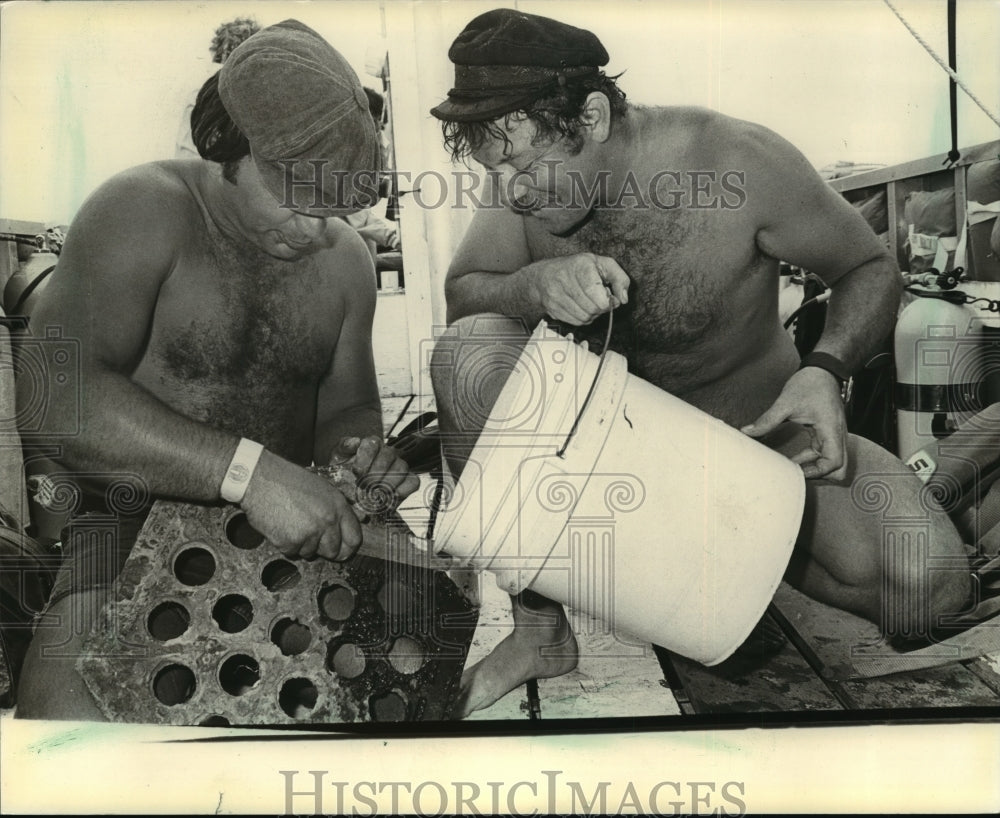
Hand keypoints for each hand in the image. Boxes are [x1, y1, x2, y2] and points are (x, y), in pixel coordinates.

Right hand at [240, 450, 361, 560]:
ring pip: (311, 553)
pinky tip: (281, 526)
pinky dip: (286, 545)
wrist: (260, 480)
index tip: (342, 551)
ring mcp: (310, 533)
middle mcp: (327, 521)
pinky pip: (292, 553)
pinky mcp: (291, 542)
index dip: (348, 548)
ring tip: (292, 523)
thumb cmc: (289, 481)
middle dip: (323, 548)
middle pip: (333, 551)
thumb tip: (356, 522)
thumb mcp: (322, 488)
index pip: (354, 539)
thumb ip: (338, 508)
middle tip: (310, 536)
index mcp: (338, 506)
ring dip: (302, 544)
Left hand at [331, 435, 420, 510]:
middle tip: (364, 486)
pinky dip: (403, 490)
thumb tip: (354, 441)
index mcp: (371, 444)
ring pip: (401, 468)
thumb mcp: (338, 459)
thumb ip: (343, 447)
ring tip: (375, 493)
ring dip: (387, 483)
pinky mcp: (407, 481)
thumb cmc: (345, 474)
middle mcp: (388, 452)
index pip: (373, 443)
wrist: (351, 495)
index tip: (356, 472)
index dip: (365, 458)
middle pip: (389, 455)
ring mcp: (399, 466)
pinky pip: (413, 482)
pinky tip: (390, 497)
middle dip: (375, 473)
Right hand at [522, 253, 629, 324]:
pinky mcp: (552, 309)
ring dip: (592, 314)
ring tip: (590, 302)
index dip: (608, 301)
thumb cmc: (577, 268)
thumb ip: (619, 278)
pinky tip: (581, 307)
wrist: (543, 275)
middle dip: (600, 307)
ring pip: (584, 317)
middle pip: (592, 309)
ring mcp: (556, 296)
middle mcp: (564, 280)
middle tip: (599, 298)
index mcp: (580, 266)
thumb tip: (623, 299)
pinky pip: (575, 322)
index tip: (609, 296)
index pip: (598, 296)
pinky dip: (582, 318)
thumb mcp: (602, 264)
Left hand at [741, 368, 848, 480]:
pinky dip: (813, 460)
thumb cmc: (810, 383)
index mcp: (831, 429)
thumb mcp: (786, 402)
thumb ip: (767, 419)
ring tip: (792, 467)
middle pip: (839, 469)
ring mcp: (834, 435)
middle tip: (797, 473)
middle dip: (820, 475)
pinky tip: (794, 459)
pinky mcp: (828, 433)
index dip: (817, 471)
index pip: (834, 461)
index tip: (796, 471)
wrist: (822, 370)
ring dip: (816, 468)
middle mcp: (837, 435)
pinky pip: (825, 454)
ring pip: (833, 463)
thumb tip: (747, 431)